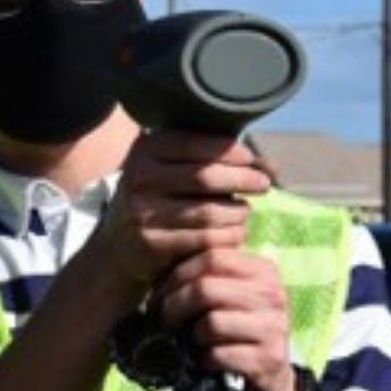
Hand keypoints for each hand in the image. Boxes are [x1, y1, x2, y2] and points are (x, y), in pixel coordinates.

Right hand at [90, 131, 272, 304]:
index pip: (197, 144)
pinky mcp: (152, 243)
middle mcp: (139, 177)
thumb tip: (272, 166)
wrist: (119, 247)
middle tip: (264, 184)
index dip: (232, 152)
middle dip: (242, 179)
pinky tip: (235, 233)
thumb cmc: (162, 201)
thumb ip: (219, 163)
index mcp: (146, 150)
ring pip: (209, 211)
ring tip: (245, 212)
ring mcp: (143, 212)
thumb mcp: (178, 172)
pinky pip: (205, 239)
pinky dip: (228, 236)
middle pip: (206, 176)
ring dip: (238, 212)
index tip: (254, 160)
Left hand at [153, 245, 295, 390]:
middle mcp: (274, 295)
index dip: (177, 275)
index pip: (212, 257)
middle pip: (206, 289)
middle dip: (174, 306)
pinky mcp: (268, 359)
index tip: (159, 294)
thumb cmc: (238, 327)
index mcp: (264, 271)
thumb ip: (207, 275)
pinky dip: (204, 359)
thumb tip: (162, 265)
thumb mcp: (231, 294)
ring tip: (192, 341)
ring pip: (211, 322)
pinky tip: (206, 360)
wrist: (270, 373)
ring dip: (191, 335)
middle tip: (164, 321)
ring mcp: (274, 327)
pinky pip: (218, 354)